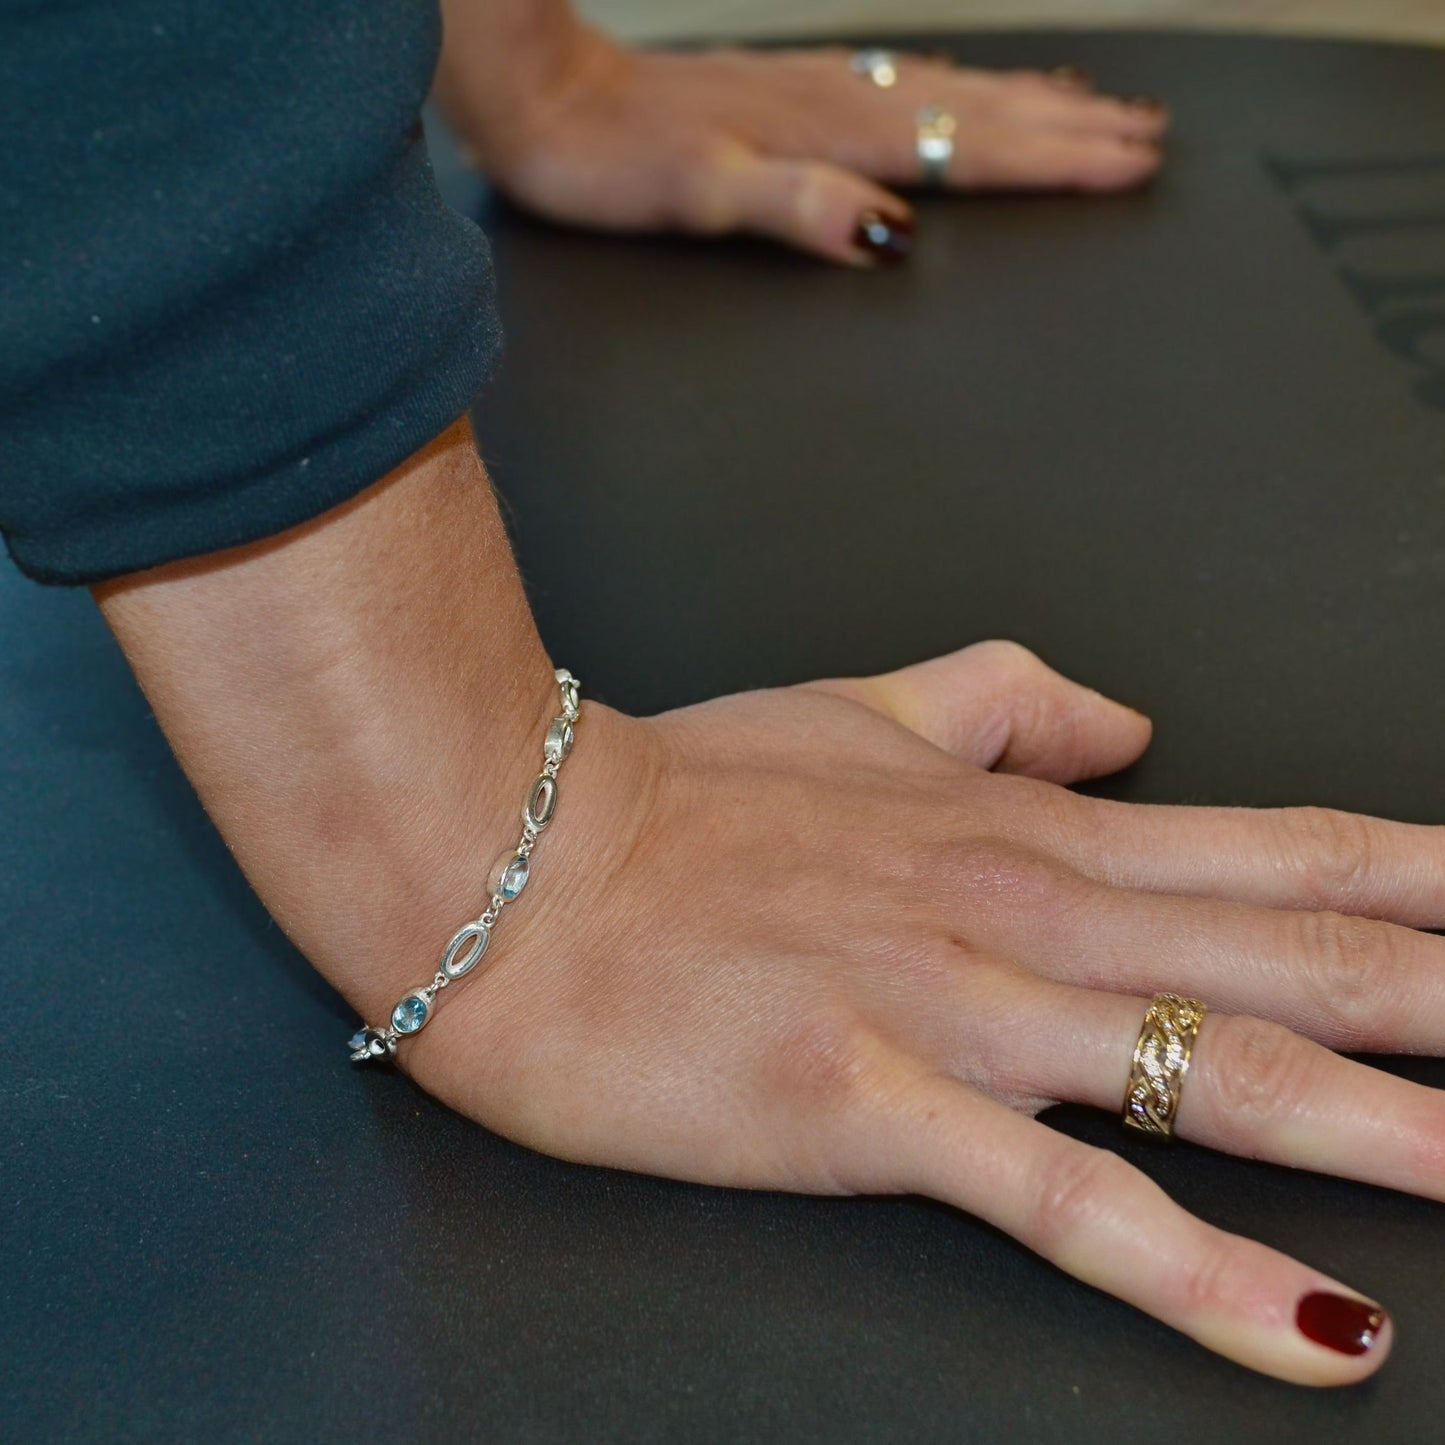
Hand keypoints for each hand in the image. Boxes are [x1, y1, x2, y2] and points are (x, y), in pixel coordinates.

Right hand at [409, 640, 1444, 1385]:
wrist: (511, 859)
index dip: (1426, 881)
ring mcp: (951, 1015)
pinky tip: (1312, 1331)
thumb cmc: (678, 795)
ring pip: (1215, 1078)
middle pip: (1294, 963)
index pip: (1280, 851)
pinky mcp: (862, 1107)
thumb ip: (1003, 704)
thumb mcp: (857, 715)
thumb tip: (1125, 719)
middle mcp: (1021, 916)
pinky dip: (1195, 1274)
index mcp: (1024, 831)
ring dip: (1389, 1131)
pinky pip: (1061, 1204)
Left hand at [435, 25, 1166, 264]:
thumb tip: (885, 230)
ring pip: (950, 89)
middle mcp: (836, 102)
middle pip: (978, 112)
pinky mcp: (790, 87)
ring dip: (1029, 102)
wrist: (541, 92)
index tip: (1127, 165)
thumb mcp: (698, 196)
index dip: (1052, 161)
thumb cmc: (610, 160)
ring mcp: (817, 88)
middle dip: (1068, 128)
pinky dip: (957, 85)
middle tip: (1147, 136)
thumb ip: (793, 208)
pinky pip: (901, 79)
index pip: (966, 149)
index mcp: (829, 136)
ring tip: (1096, 107)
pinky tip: (968, 87)